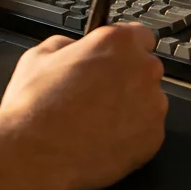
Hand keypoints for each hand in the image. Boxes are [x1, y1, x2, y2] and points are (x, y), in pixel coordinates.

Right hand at [0, 24, 167, 189]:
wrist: (37, 154)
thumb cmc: (36, 106)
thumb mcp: (39, 56)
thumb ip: (67, 45)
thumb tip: (73, 49)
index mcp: (118, 42)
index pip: (140, 35)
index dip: (123, 48)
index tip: (113, 58)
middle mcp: (143, 70)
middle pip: (145, 68)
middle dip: (127, 78)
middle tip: (97, 93)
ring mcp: (153, 105)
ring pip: (148, 101)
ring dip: (130, 107)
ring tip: (96, 120)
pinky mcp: (153, 138)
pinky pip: (147, 131)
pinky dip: (131, 135)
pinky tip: (102, 138)